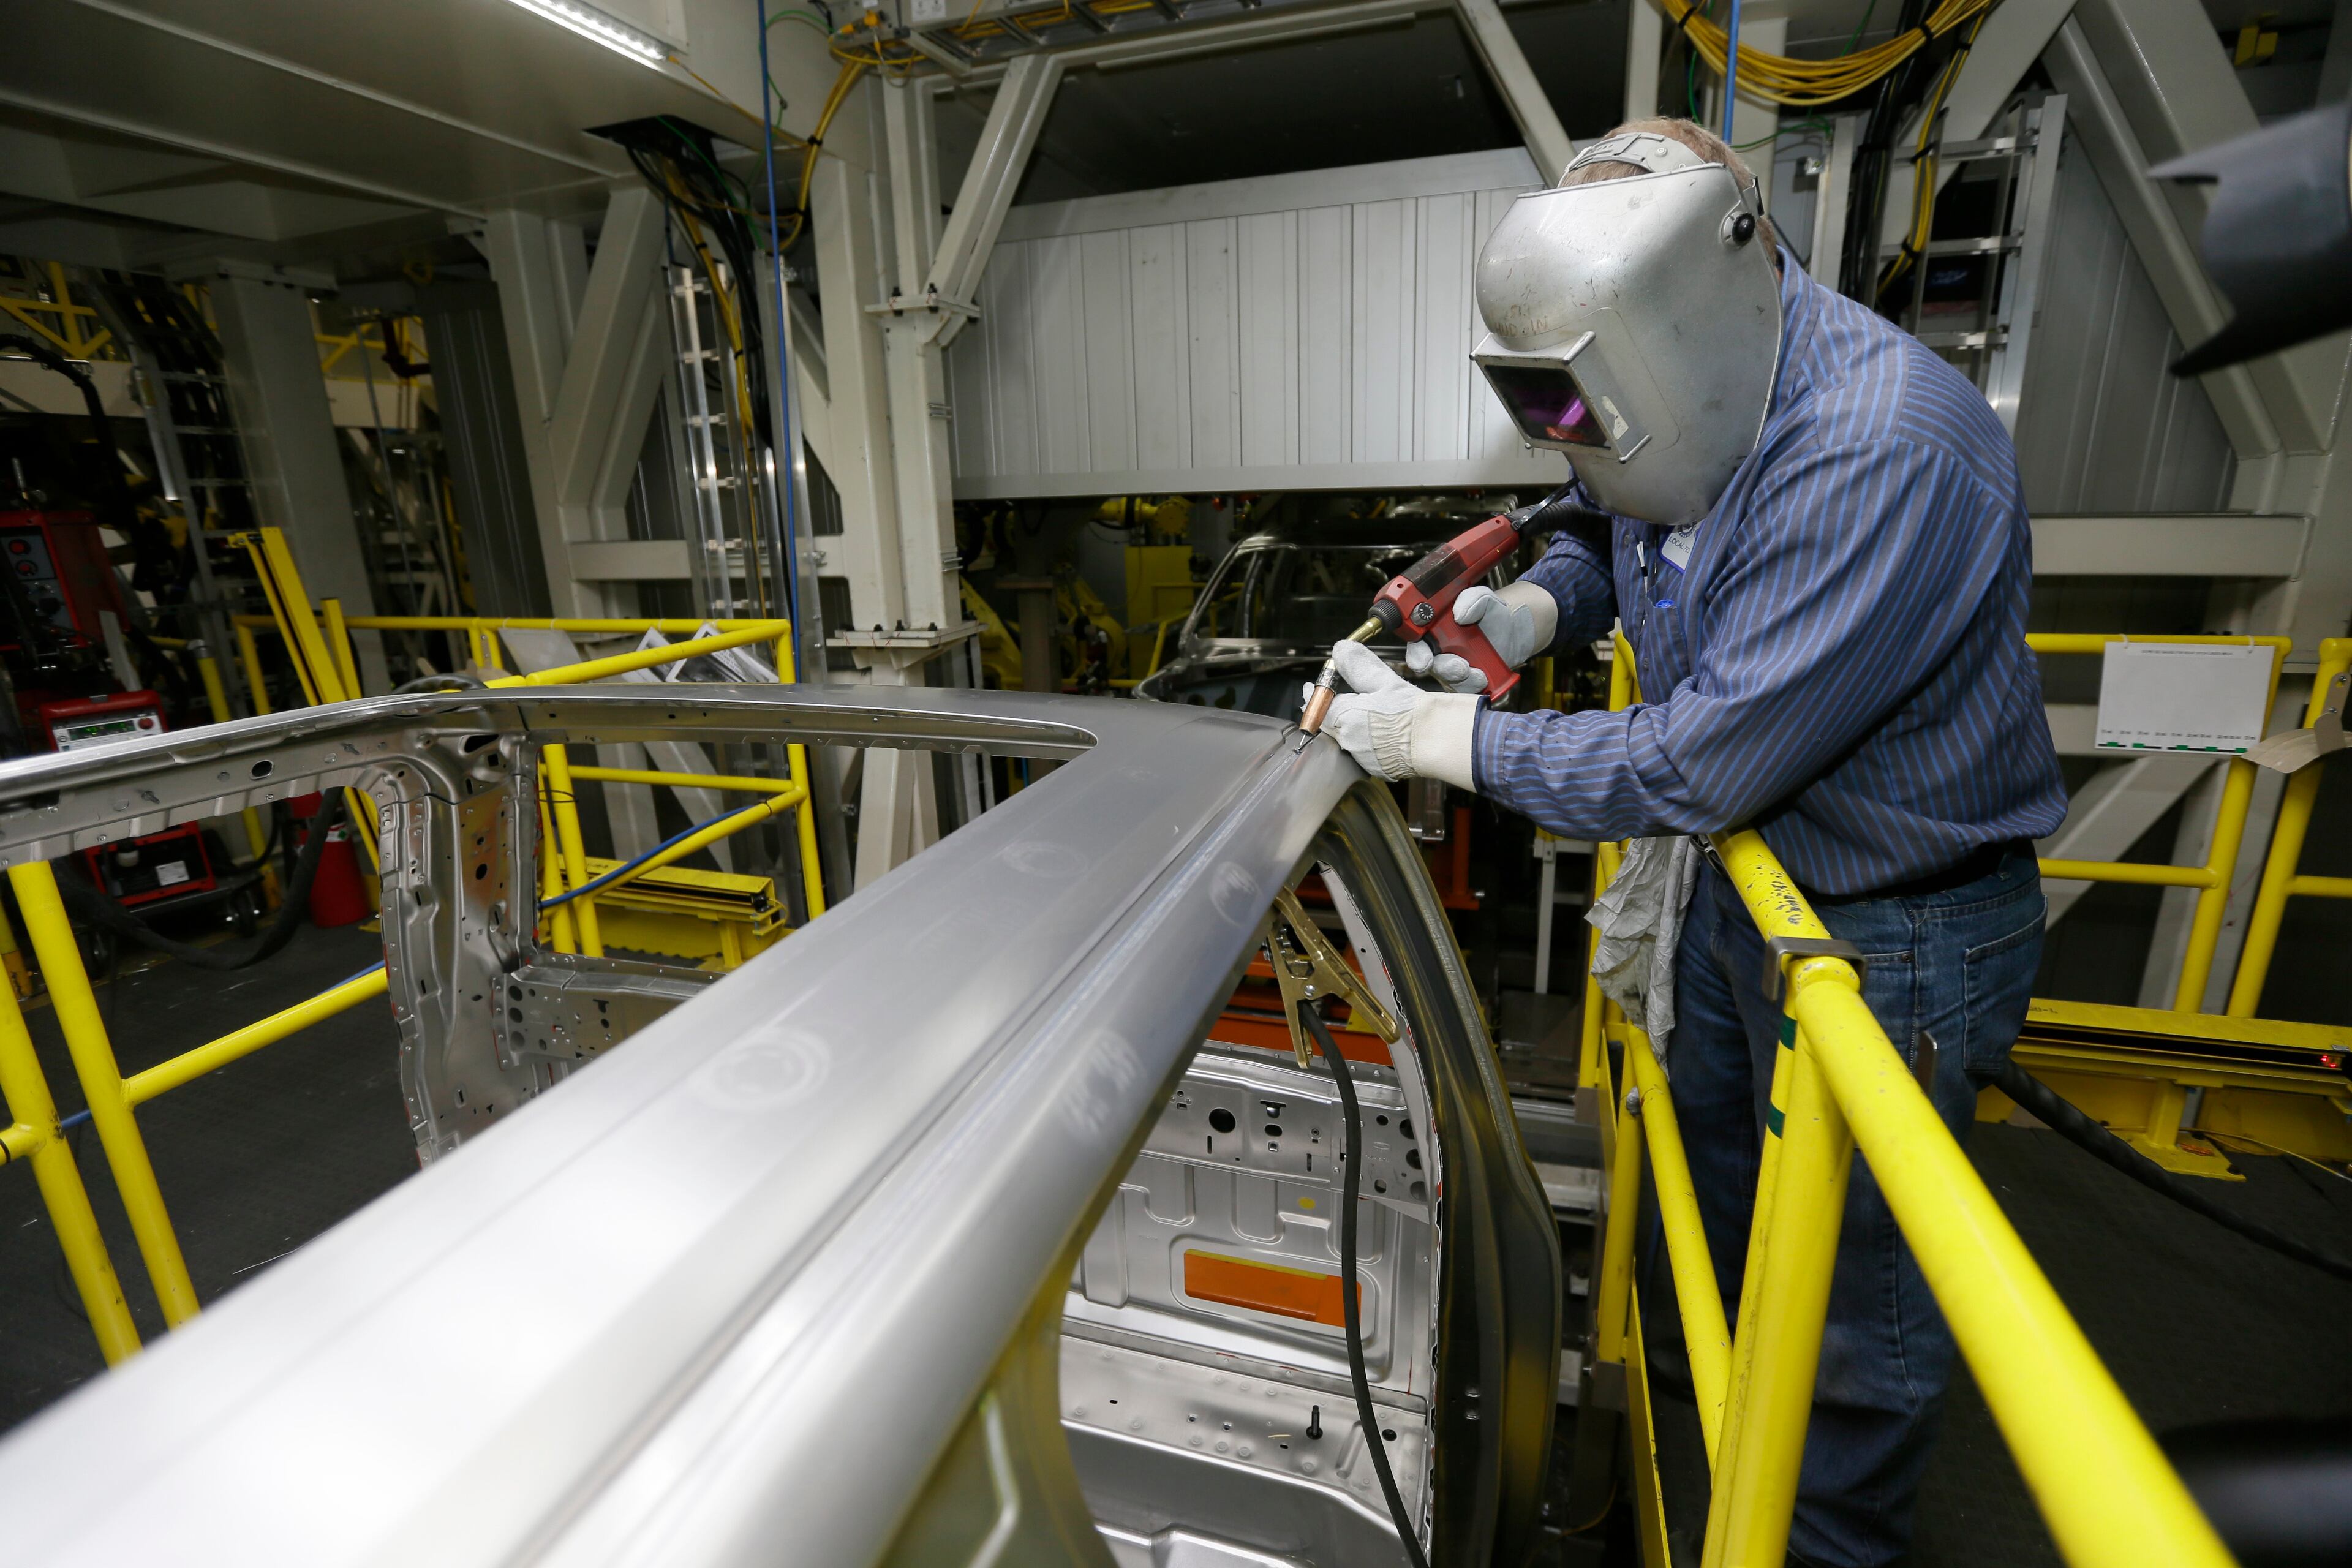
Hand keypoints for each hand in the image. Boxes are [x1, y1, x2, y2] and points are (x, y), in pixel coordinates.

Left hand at [1305, 639, 1478, 786]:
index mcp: (1345, 719)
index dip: (1314, 695)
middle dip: (1334, 712)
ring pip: (1349, 741)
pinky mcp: (1380, 770)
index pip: (1319, 706)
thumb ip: (1358, 664)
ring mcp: (1364, 760)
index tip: (1309, 689)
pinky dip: (1370, 744)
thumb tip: (1340, 649)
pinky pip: (1366, 755)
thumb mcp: (1383, 680)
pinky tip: (1385, 735)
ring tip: (1372, 717)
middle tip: (1342, 700)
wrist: (1438, 740)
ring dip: (1353, 729)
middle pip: (1331, 725)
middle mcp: (1349, 743)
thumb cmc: (1412, 712)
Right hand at [1404, 580, 1558, 693]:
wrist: (1513, 633)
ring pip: (1449, 682)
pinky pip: (1466, 691)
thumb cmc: (1493, 615)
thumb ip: (1471, 599)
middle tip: (1461, 667)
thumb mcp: (1484, 598)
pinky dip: (1475, 687)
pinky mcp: (1466, 682)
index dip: (1417, 654)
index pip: (1417, 644)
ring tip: (1481, 672)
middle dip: (1444, 669)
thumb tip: (1460, 614)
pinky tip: (1486, 678)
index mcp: (1434, 630)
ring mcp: (1451, 669)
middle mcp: (1439, 651)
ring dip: (1464, 680)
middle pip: (1431, 667)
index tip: (1426, 660)